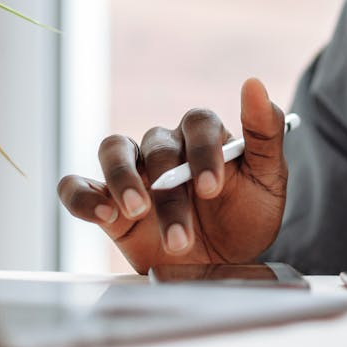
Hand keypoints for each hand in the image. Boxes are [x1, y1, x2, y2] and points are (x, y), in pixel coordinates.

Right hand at [58, 77, 289, 272]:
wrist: (223, 264)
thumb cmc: (246, 217)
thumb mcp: (268, 180)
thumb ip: (265, 133)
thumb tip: (254, 83)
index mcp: (205, 136)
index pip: (198, 123)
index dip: (204, 151)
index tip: (212, 188)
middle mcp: (166, 147)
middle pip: (158, 147)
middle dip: (170, 193)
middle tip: (183, 235)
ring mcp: (134, 172)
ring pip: (114, 150)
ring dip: (122, 179)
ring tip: (136, 211)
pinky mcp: (107, 201)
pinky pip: (78, 186)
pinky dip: (83, 196)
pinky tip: (104, 216)